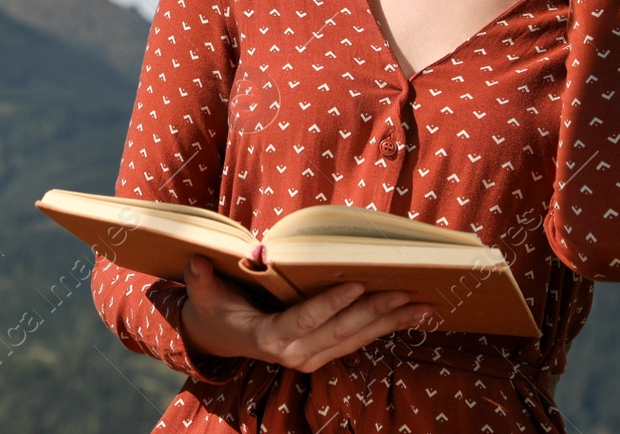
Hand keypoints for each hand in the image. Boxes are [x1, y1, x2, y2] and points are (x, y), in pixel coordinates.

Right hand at [178, 256, 435, 373]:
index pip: (305, 320)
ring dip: (391, 322)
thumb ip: (201, 280)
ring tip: (423, 306)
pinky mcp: (324, 352)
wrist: (219, 338)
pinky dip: (385, 327)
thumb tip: (196, 263)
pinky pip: (358, 339)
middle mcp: (296, 353)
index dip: (331, 304)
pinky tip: (410, 315)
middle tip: (405, 291)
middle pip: (341, 331)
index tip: (357, 285)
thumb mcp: (204, 295)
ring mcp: (313, 356)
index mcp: (270, 338)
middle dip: (376, 312)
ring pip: (357, 338)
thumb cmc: (215, 309)